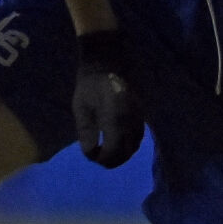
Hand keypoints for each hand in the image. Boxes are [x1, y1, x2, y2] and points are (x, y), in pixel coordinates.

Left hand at [73, 29, 144, 168]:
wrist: (108, 63)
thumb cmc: (90, 85)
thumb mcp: (81, 108)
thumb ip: (86, 131)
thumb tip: (90, 153)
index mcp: (115, 118)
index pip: (113, 149)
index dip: (103, 159)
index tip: (93, 157)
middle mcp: (131, 120)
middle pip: (127, 151)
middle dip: (113, 160)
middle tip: (99, 159)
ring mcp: (139, 117)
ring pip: (135, 146)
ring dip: (123, 154)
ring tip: (109, 155)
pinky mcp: (142, 113)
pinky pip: (139, 136)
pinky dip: (130, 145)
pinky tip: (120, 144)